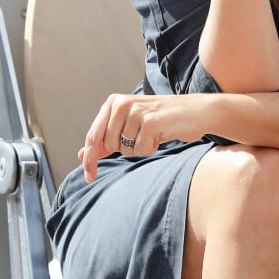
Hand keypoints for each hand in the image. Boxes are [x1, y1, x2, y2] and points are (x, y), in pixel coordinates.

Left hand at [78, 92, 214, 181]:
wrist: (196, 111)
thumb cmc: (162, 119)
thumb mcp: (131, 126)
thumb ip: (106, 139)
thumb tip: (82, 155)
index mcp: (114, 102)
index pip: (93, 136)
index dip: (89, 159)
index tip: (89, 177)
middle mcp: (122, 103)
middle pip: (109, 146)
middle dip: (125, 149)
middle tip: (143, 137)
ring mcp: (136, 111)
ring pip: (125, 150)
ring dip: (140, 148)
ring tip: (154, 133)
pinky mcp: (150, 122)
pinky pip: (141, 150)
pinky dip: (151, 148)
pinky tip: (161, 135)